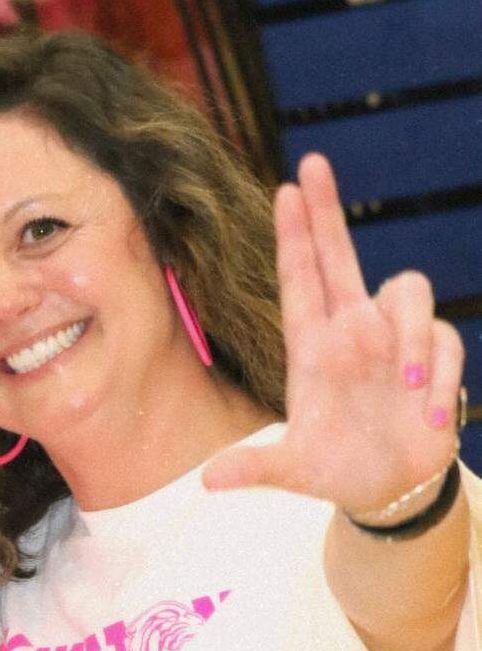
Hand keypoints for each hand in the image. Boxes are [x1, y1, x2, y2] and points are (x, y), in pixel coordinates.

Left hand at [203, 153, 462, 514]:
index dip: (294, 236)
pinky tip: (428, 415)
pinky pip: (442, 340)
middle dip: (328, 210)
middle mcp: (351, 332)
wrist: (390, 489)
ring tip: (406, 387)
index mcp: (311, 348)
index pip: (300, 279)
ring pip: (408, 290)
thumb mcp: (292, 470)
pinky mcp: (432, 357)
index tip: (285, 189)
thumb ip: (254, 468)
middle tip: (313, 161)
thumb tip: (207, 481)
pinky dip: (438, 376)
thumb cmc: (335, 468)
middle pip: (341, 256)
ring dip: (411, 333)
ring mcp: (393, 340)